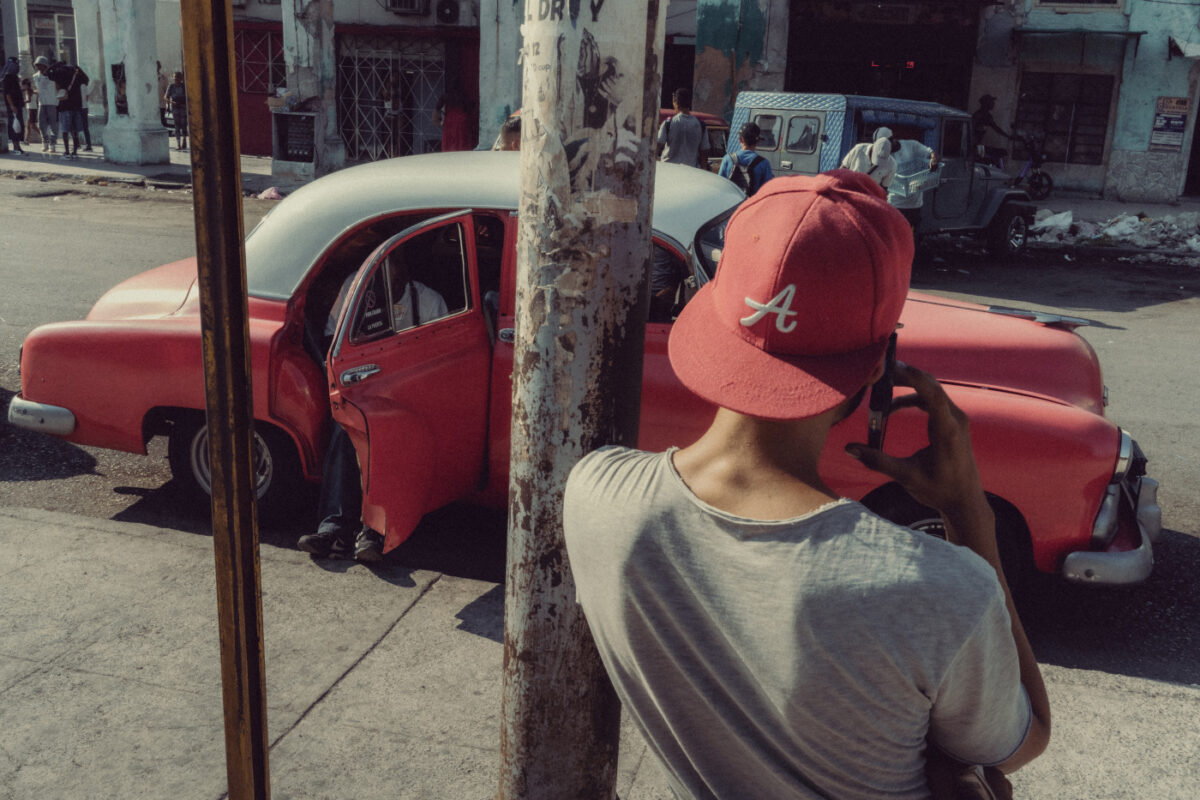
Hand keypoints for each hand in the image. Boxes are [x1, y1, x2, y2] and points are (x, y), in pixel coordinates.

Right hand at [846, 362, 986, 517]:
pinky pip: (933, 401)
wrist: (964, 501)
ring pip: (931, 391)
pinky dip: (914, 398)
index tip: (891, 367)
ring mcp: (957, 420)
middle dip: (905, 376)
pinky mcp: (954, 423)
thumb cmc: (938, 490)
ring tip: (881, 388)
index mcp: (947, 431)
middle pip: (930, 385)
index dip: (912, 376)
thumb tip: (849, 449)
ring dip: (908, 387)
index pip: (932, 392)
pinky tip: (894, 407)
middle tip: (879, 371)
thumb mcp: (906, 477)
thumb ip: (877, 461)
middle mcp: (956, 420)